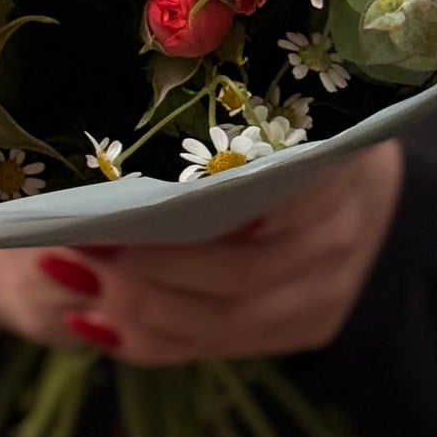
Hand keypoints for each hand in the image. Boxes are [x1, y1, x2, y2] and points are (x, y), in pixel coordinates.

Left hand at [0, 141, 403, 366]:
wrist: (363, 174)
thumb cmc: (292, 125)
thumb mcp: (271, 102)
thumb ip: (222, 112)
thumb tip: (121, 87)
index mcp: (332, 159)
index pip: (257, 202)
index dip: (179, 215)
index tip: (107, 208)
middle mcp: (341, 231)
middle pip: (238, 274)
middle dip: (147, 269)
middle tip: (75, 248)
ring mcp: (331, 287)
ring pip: (227, 322)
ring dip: (141, 313)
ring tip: (73, 285)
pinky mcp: (311, 325)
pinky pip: (226, 349)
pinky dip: (159, 344)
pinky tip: (101, 327)